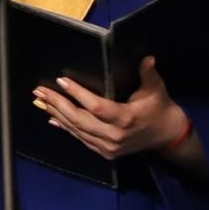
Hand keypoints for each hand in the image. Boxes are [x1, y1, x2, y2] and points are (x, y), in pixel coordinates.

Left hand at [33, 56, 189, 160]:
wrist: (169, 137)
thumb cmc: (161, 109)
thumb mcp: (156, 90)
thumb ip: (148, 73)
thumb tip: (147, 57)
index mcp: (126, 118)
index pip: (96, 106)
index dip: (77, 93)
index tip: (61, 80)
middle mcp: (114, 135)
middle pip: (79, 119)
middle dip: (57, 104)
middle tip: (40, 90)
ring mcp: (109, 146)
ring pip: (77, 130)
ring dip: (57, 114)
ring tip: (41, 100)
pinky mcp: (105, 152)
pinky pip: (81, 139)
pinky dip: (65, 128)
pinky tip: (52, 118)